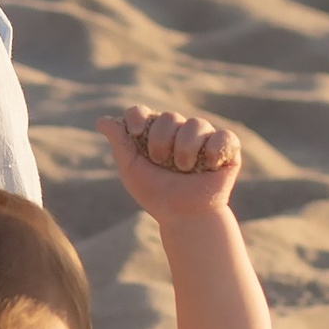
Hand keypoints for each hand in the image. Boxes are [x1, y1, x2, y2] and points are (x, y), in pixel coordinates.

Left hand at [101, 104, 242, 223]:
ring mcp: (203, 137)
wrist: (184, 216)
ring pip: (196, 124)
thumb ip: (120, 143)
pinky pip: (224, 136)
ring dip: (185, 148)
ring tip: (184, 169)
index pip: (141, 111)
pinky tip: (208, 165)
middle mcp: (178, 130)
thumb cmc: (157, 195)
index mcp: (153, 132)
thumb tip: (101, 120)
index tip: (135, 132)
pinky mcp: (227, 147)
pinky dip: (214, 149)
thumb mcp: (132, 170)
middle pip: (168, 117)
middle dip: (161, 141)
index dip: (137, 117)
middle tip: (163, 163)